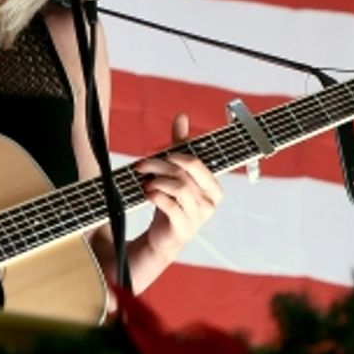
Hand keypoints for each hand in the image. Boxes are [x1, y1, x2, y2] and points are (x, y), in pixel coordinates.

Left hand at [136, 113, 222, 259]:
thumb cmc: (173, 202)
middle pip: (183, 173)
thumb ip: (180, 146)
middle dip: (158, 165)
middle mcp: (210, 201)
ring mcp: (199, 216)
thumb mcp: (177, 173)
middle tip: (141, 165)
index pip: (195, 162)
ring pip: (178, 188)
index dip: (174, 154)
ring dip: (157, 181)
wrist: (164, 237)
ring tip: (145, 182)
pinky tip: (147, 194)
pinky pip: (171, 206)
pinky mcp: (184, 228)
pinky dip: (156, 196)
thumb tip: (182, 117)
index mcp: (213, 187)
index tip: (156, 153)